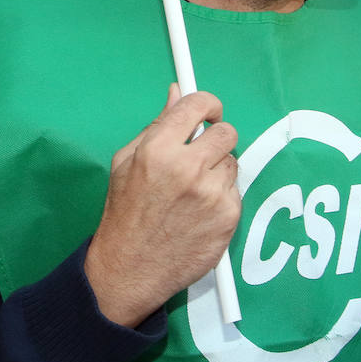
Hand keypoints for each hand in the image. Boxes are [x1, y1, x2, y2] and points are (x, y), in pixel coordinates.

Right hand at [84, 86, 240, 327]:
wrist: (130, 268)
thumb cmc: (125, 213)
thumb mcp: (126, 161)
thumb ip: (156, 125)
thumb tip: (176, 93)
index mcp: (158, 149)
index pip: (198, 104)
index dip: (207, 104)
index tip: (208, 113)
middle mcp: (188, 168)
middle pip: (226, 132)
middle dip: (216, 138)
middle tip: (203, 153)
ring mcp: (212, 194)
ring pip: (232, 163)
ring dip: (218, 172)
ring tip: (193, 191)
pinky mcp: (228, 217)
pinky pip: (235, 192)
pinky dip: (222, 198)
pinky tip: (200, 212)